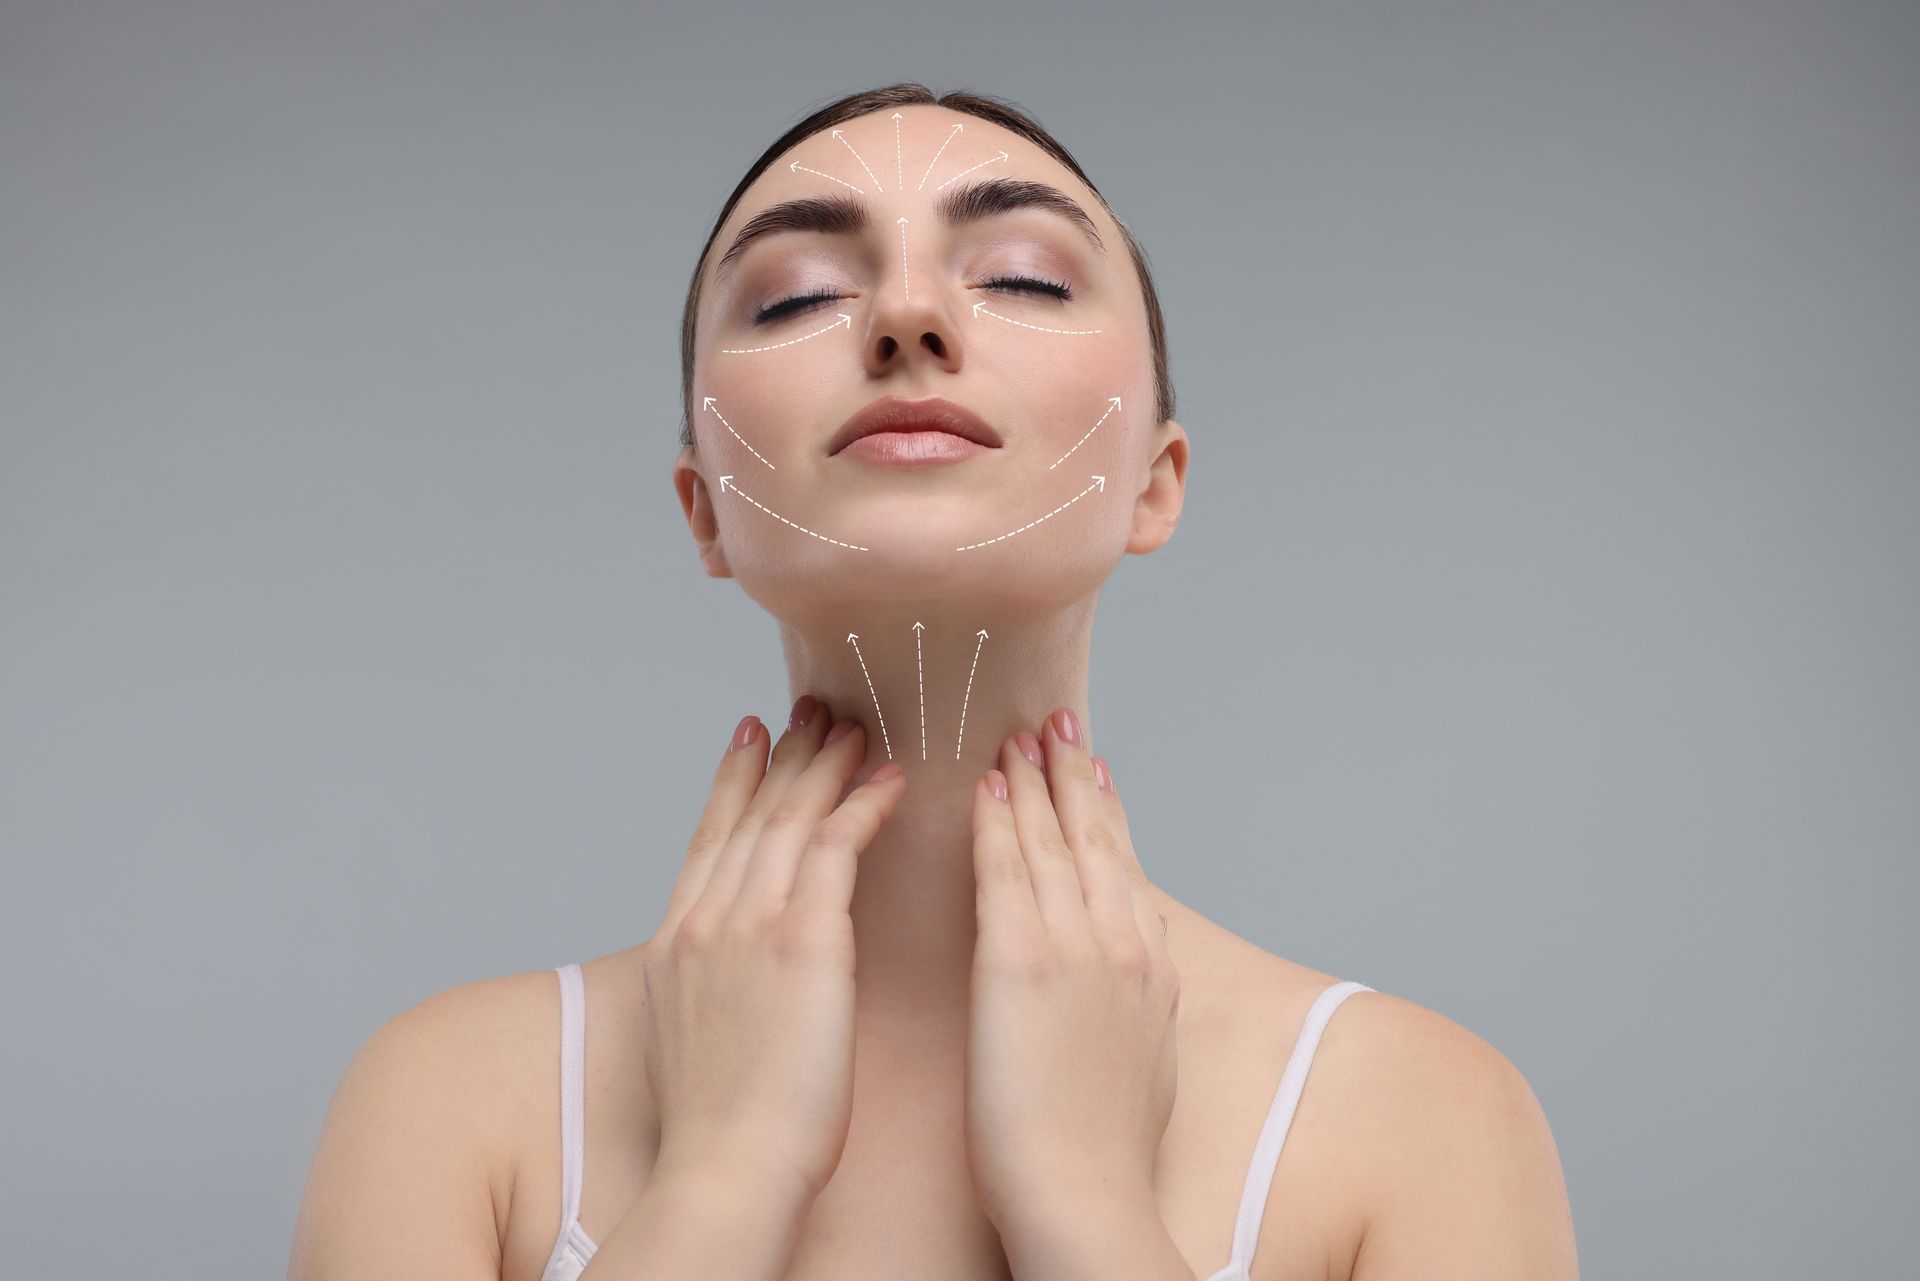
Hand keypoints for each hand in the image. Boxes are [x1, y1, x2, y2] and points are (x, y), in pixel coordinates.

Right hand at [639, 696, 906, 1210]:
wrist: (726, 1170)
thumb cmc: (723, 1132)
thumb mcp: (693, 1041)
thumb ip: (711, 991)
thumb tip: (732, 980)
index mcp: (676, 944)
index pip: (707, 837)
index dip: (732, 779)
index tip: (749, 733)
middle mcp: (704, 919)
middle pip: (748, 812)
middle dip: (783, 754)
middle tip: (811, 707)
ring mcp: (747, 924)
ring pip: (790, 816)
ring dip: (826, 765)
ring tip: (856, 728)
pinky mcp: (800, 940)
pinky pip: (835, 847)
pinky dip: (862, 806)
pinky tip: (890, 782)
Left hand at [963, 707, 1178, 1231]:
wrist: (1086, 1199)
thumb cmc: (1104, 1154)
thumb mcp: (1148, 1062)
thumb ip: (1142, 1001)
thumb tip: (1145, 964)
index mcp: (1152, 967)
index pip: (1124, 865)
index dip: (1106, 810)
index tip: (1093, 765)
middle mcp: (1122, 942)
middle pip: (1094, 836)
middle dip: (1073, 772)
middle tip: (1056, 721)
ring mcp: (1075, 947)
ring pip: (1052, 840)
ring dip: (1034, 780)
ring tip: (1017, 735)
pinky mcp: (1021, 962)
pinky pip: (1006, 872)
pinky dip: (999, 824)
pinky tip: (987, 789)